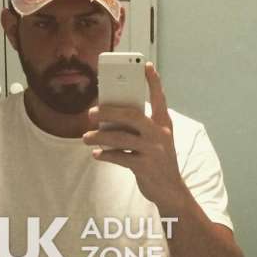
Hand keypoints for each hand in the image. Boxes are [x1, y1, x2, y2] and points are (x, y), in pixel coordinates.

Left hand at [83, 62, 183, 211]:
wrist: (171, 191)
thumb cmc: (159, 162)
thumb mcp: (157, 141)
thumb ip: (140, 129)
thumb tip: (110, 120)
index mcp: (164, 125)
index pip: (160, 99)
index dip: (153, 81)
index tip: (144, 65)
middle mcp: (160, 135)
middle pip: (131, 116)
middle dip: (108, 111)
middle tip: (91, 112)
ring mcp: (153, 151)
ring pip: (120, 138)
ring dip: (99, 137)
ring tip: (85, 137)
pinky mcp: (144, 167)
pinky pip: (119, 158)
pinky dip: (105, 155)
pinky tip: (96, 154)